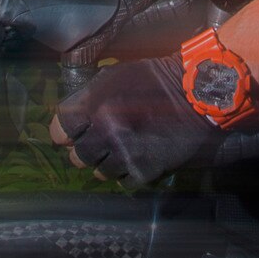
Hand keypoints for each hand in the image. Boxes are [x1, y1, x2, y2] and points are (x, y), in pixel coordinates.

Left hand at [52, 57, 219, 185]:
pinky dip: (127, 173)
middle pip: (78, 156)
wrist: (196, 93)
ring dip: (106, 163)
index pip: (61, 130)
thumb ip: (89, 96)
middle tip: (99, 144)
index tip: (72, 134)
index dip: (66, 133)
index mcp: (96, 104)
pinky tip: (136, 159)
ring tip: (120, 151)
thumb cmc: (155, 79)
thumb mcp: (116, 75)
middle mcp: (106, 131)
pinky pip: (123, 182)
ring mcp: (126, 154)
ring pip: (99, 172)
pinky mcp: (145, 170)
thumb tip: (73, 117)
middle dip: (86, 150)